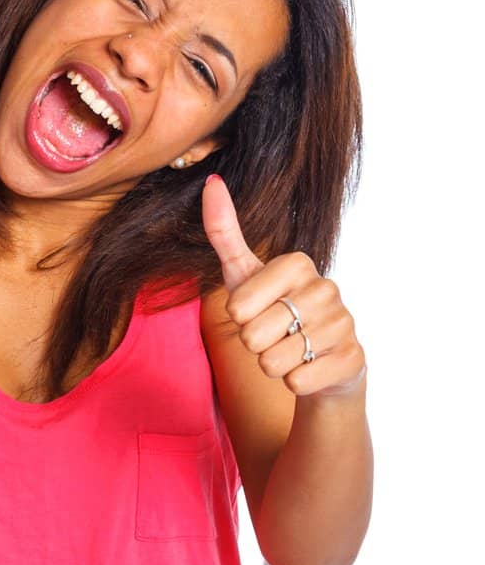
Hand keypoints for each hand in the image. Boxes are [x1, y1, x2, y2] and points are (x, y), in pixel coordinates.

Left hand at [203, 175, 365, 396]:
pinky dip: (293, 381)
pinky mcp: (354, 360)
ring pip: (273, 362)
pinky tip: (309, 367)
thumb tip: (211, 183)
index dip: (239, 317)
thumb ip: (223, 232)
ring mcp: (344, 324)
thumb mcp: (242, 274)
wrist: (319, 358)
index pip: (237, 306)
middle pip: (253, 336)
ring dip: (273, 364)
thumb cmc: (273, 310)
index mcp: (298, 264)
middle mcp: (327, 288)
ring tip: (292, 349)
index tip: (257, 309)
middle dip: (254, 344)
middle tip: (274, 334)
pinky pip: (297, 382)